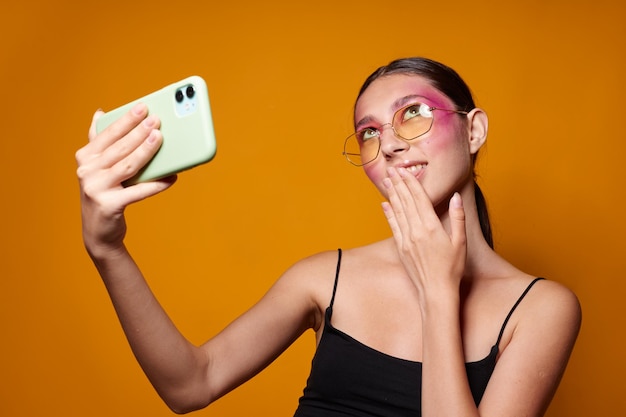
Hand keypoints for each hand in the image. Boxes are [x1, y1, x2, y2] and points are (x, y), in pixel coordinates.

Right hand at [75, 104, 176, 255]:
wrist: (98, 230)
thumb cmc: (103, 192)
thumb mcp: (97, 166)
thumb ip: (99, 141)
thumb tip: (101, 112)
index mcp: (85, 157)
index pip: (108, 133)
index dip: (126, 120)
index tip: (143, 107)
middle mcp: (87, 171)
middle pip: (120, 148)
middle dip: (139, 132)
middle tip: (157, 120)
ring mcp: (96, 188)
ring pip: (128, 166)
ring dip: (146, 152)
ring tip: (160, 138)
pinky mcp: (110, 205)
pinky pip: (138, 191)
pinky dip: (156, 184)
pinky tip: (171, 177)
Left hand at [381, 167, 466, 295]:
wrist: (436, 291)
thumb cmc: (452, 268)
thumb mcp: (460, 242)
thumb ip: (458, 217)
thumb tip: (455, 197)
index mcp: (432, 227)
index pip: (419, 198)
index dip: (411, 183)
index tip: (405, 170)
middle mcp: (416, 231)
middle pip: (406, 202)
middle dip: (399, 184)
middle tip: (392, 170)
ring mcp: (406, 239)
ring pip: (397, 212)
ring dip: (392, 195)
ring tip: (388, 181)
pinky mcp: (401, 248)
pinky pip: (393, 226)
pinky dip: (388, 214)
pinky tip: (385, 205)